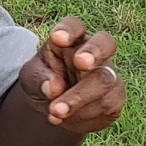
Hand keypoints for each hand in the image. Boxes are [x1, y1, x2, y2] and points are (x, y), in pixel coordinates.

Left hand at [17, 16, 125, 133]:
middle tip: (82, 63)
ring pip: (105, 80)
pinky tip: (65, 120)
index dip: (69, 29)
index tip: (57, 38)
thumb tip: (53, 87)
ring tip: (54, 112)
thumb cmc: (42, 81)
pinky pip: (107, 105)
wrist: (55, 109)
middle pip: (106, 42)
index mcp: (70, 40)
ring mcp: (108, 74)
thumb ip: (38, 78)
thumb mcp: (30, 78)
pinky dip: (84, 115)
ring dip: (79, 97)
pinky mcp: (115, 98)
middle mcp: (93, 52)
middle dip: (94, 51)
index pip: (75, 25)